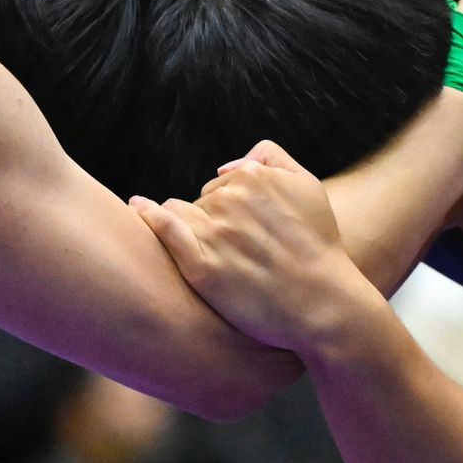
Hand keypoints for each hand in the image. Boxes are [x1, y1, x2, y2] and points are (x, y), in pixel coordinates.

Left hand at [131, 142, 372, 351]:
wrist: (324, 303)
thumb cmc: (318, 247)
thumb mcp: (308, 186)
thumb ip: (271, 159)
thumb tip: (226, 168)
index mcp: (253, 176)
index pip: (219, 185)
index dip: (229, 210)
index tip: (245, 235)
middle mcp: (230, 198)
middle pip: (199, 201)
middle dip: (211, 220)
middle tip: (238, 253)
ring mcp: (214, 232)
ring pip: (178, 213)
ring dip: (187, 229)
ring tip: (215, 257)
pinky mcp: (201, 266)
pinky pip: (164, 229)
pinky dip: (149, 216)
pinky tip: (138, 208)